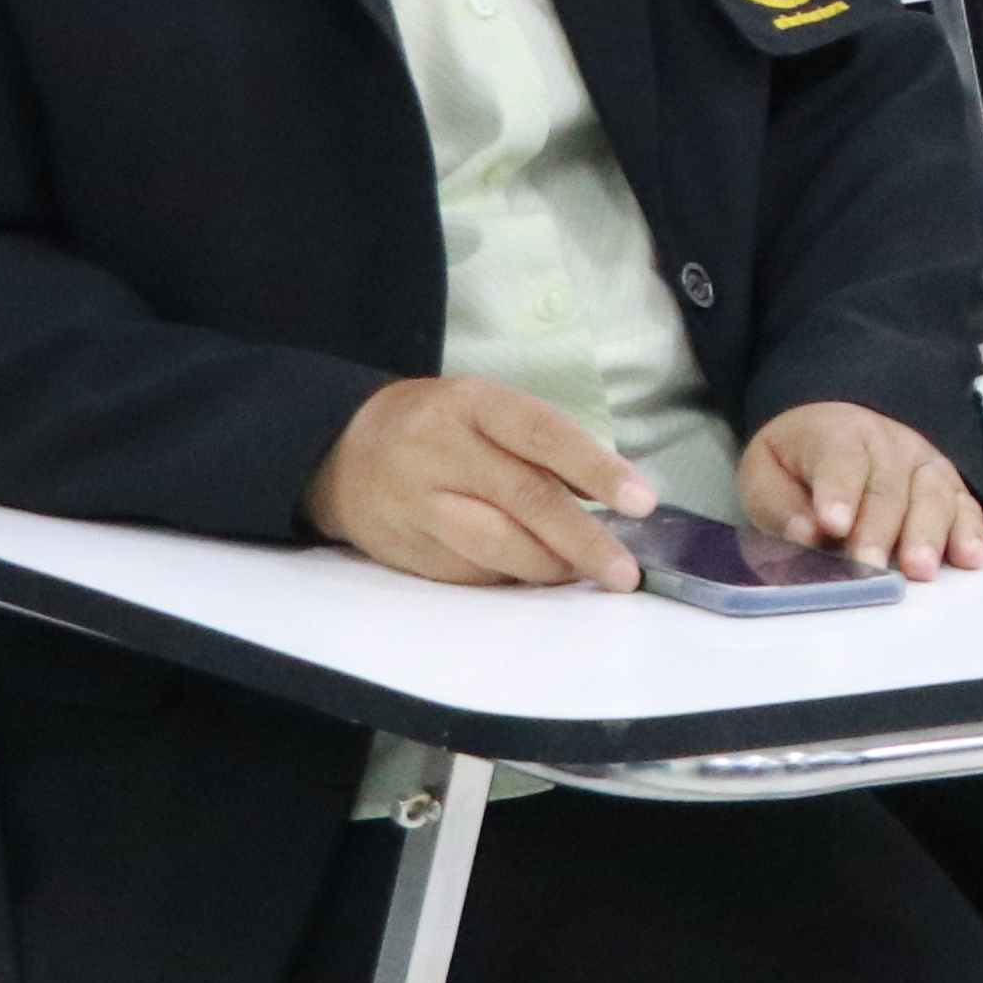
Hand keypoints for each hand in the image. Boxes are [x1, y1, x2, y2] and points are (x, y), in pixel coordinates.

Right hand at [311, 378, 651, 590]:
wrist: (340, 452)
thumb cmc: (440, 428)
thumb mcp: (488, 410)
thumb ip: (545, 446)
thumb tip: (618, 493)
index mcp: (474, 404)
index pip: (544, 435)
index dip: (596, 469)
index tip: (642, 501)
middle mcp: (442, 450)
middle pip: (524, 499)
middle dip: (584, 541)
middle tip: (625, 572)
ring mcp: (418, 503)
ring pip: (495, 545)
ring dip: (550, 567)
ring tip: (583, 573)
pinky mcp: (405, 547)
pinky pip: (470, 572)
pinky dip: (510, 577)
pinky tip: (531, 573)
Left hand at [741, 401, 982, 579]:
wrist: (837, 434)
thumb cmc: (798, 464)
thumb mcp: (765, 475)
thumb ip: (779, 505)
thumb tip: (806, 532)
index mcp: (837, 434)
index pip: (840, 460)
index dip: (838, 492)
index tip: (833, 524)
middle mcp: (889, 444)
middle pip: (888, 486)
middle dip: (879, 529)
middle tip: (870, 566)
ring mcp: (924, 464)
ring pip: (933, 495)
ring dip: (928, 534)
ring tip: (918, 568)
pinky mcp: (949, 486)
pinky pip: (965, 507)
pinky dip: (970, 532)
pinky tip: (969, 557)